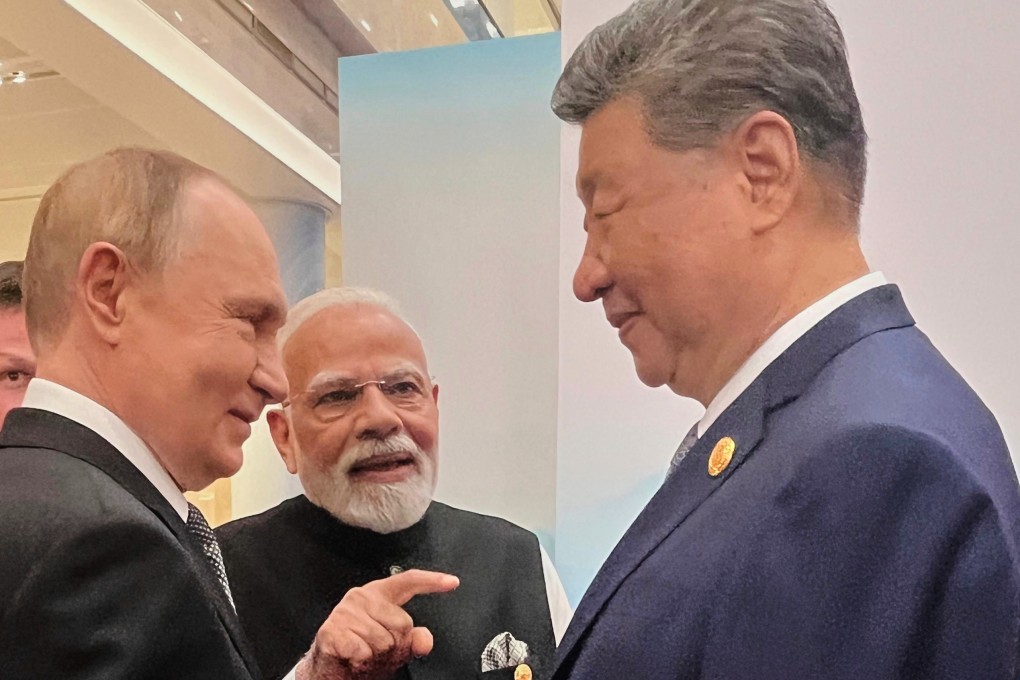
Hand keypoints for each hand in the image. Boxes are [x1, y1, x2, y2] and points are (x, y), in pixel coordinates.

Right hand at [296, 569, 459, 679]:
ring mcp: (345, 611)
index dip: (432, 581)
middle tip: (378, 649)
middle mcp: (362, 597)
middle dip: (395, 645)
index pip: (408, 581)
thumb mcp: (394, 645)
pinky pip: (363, 650)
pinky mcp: (332, 629)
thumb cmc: (362, 651)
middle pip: (402, 623)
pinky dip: (361, 660)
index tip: (452, 582)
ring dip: (376, 655)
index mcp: (379, 595)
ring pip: (383, 640)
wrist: (331, 668)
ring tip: (364, 653)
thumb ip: (413, 640)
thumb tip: (425, 640)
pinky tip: (353, 657)